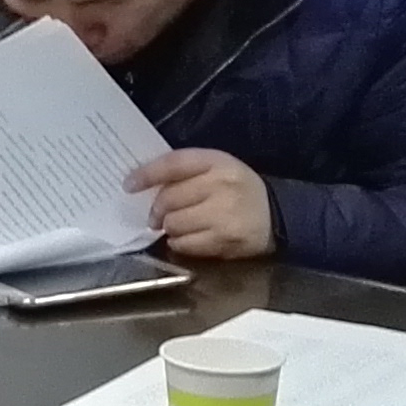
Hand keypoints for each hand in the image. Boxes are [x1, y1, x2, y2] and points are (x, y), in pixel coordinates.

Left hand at [128, 149, 272, 259]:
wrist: (276, 215)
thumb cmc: (238, 189)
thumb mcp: (217, 168)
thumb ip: (185, 172)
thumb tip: (143, 186)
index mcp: (217, 161)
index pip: (173, 164)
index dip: (147, 174)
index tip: (129, 185)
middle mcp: (220, 185)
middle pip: (169, 198)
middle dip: (157, 210)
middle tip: (156, 216)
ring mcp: (224, 214)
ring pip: (174, 224)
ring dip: (169, 228)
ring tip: (177, 226)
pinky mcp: (225, 240)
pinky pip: (186, 244)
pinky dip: (180, 243)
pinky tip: (187, 238)